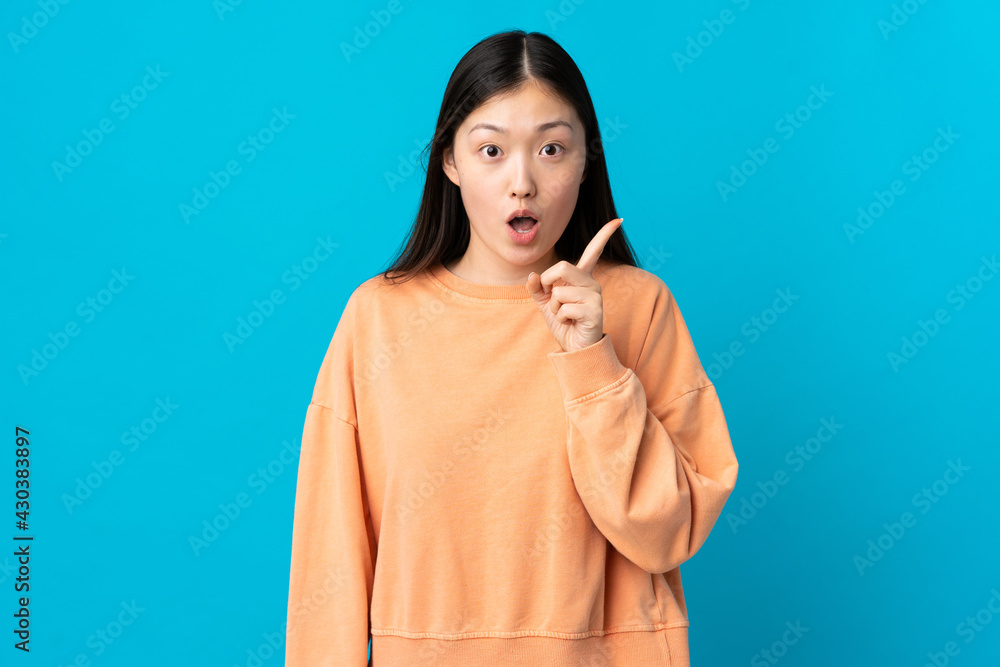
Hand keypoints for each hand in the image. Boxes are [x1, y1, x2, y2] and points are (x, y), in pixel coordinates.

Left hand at [526, 218, 623, 352]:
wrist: (574, 349)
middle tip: (553, 300)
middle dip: (548, 283)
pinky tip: (571, 323)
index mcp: (582, 278)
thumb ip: (537, 288)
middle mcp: (591, 283)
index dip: (604, 235)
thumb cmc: (564, 324)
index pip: (593, 252)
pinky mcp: (595, 311)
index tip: (619, 220)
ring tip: (566, 316)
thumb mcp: (545, 304)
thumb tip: (533, 276)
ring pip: (560, 291)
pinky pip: (565, 308)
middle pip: (563, 267)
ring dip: (555, 307)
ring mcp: (595, 296)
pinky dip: (561, 318)